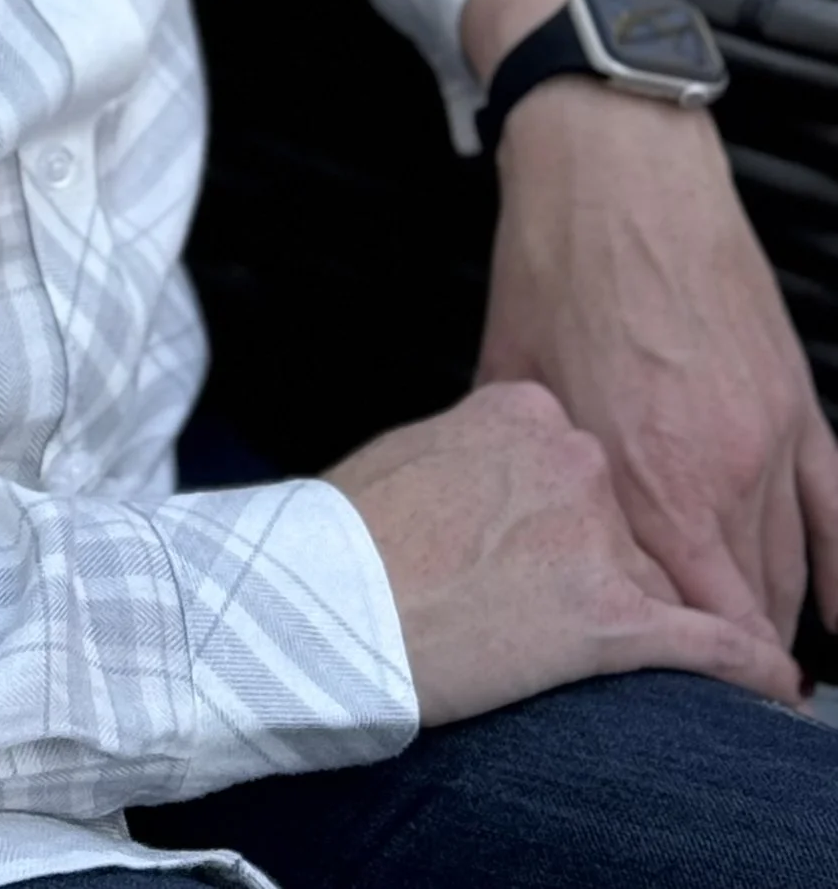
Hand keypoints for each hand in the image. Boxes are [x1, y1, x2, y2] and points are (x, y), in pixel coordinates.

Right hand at [327, 379, 800, 723]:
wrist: (321, 601)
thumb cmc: (341, 536)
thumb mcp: (409, 455)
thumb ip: (473, 453)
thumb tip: (487, 479)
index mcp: (523, 410)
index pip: (583, 467)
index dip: (563, 520)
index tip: (538, 550)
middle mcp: (573, 459)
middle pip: (628, 523)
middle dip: (603, 570)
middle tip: (543, 607)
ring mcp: (595, 535)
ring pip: (655, 583)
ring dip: (648, 621)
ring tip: (618, 649)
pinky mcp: (609, 615)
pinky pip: (706, 641)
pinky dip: (747, 666)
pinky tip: (775, 685)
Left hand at [478, 67, 837, 653]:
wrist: (616, 171)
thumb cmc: (553, 266)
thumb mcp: (513, 381)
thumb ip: (531, 468)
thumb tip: (508, 521)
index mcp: (642, 477)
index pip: (686, 622)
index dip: (685, 675)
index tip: (675, 705)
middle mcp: (718, 472)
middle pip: (743, 607)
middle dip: (724, 657)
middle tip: (705, 692)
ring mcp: (769, 439)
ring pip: (792, 571)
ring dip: (774, 619)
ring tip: (752, 665)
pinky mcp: (799, 403)